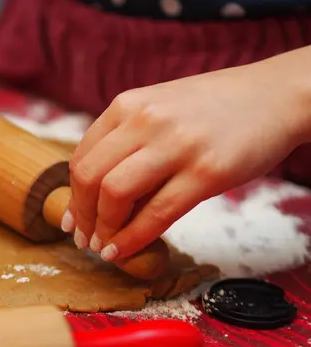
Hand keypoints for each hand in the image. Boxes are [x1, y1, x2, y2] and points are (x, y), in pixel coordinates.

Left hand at [63, 64, 304, 261]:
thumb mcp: (159, 110)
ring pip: (115, 194)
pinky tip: (123, 251)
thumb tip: (99, 194)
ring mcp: (176, 144)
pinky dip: (133, 239)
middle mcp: (145, 120)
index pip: (81, 156)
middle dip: (81, 216)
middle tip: (84, 238)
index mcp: (128, 104)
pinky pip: (157, 213)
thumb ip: (128, 141)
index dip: (72, 195)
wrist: (275, 96)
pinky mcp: (207, 172)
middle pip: (89, 177)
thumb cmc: (213, 108)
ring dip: (103, 229)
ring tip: (103, 247)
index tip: (72, 218)